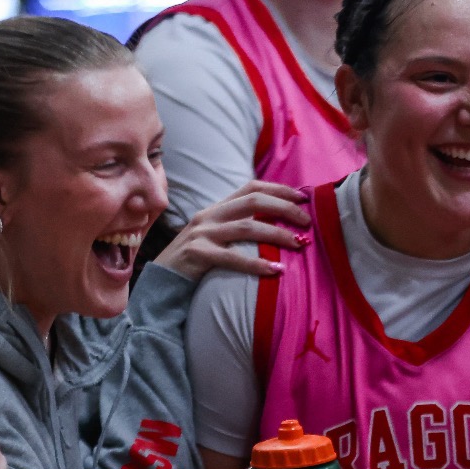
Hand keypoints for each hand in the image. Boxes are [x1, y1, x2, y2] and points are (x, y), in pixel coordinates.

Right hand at [154, 181, 310, 281]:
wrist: (162, 280)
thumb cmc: (198, 260)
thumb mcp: (217, 236)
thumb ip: (239, 226)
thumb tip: (279, 224)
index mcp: (217, 208)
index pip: (251, 187)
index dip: (279, 189)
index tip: (303, 198)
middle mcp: (210, 215)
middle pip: (254, 202)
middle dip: (285, 209)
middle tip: (307, 222)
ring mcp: (202, 233)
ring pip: (248, 228)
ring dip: (278, 235)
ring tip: (299, 244)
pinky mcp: (197, 254)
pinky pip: (233, 258)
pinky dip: (257, 264)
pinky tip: (276, 270)